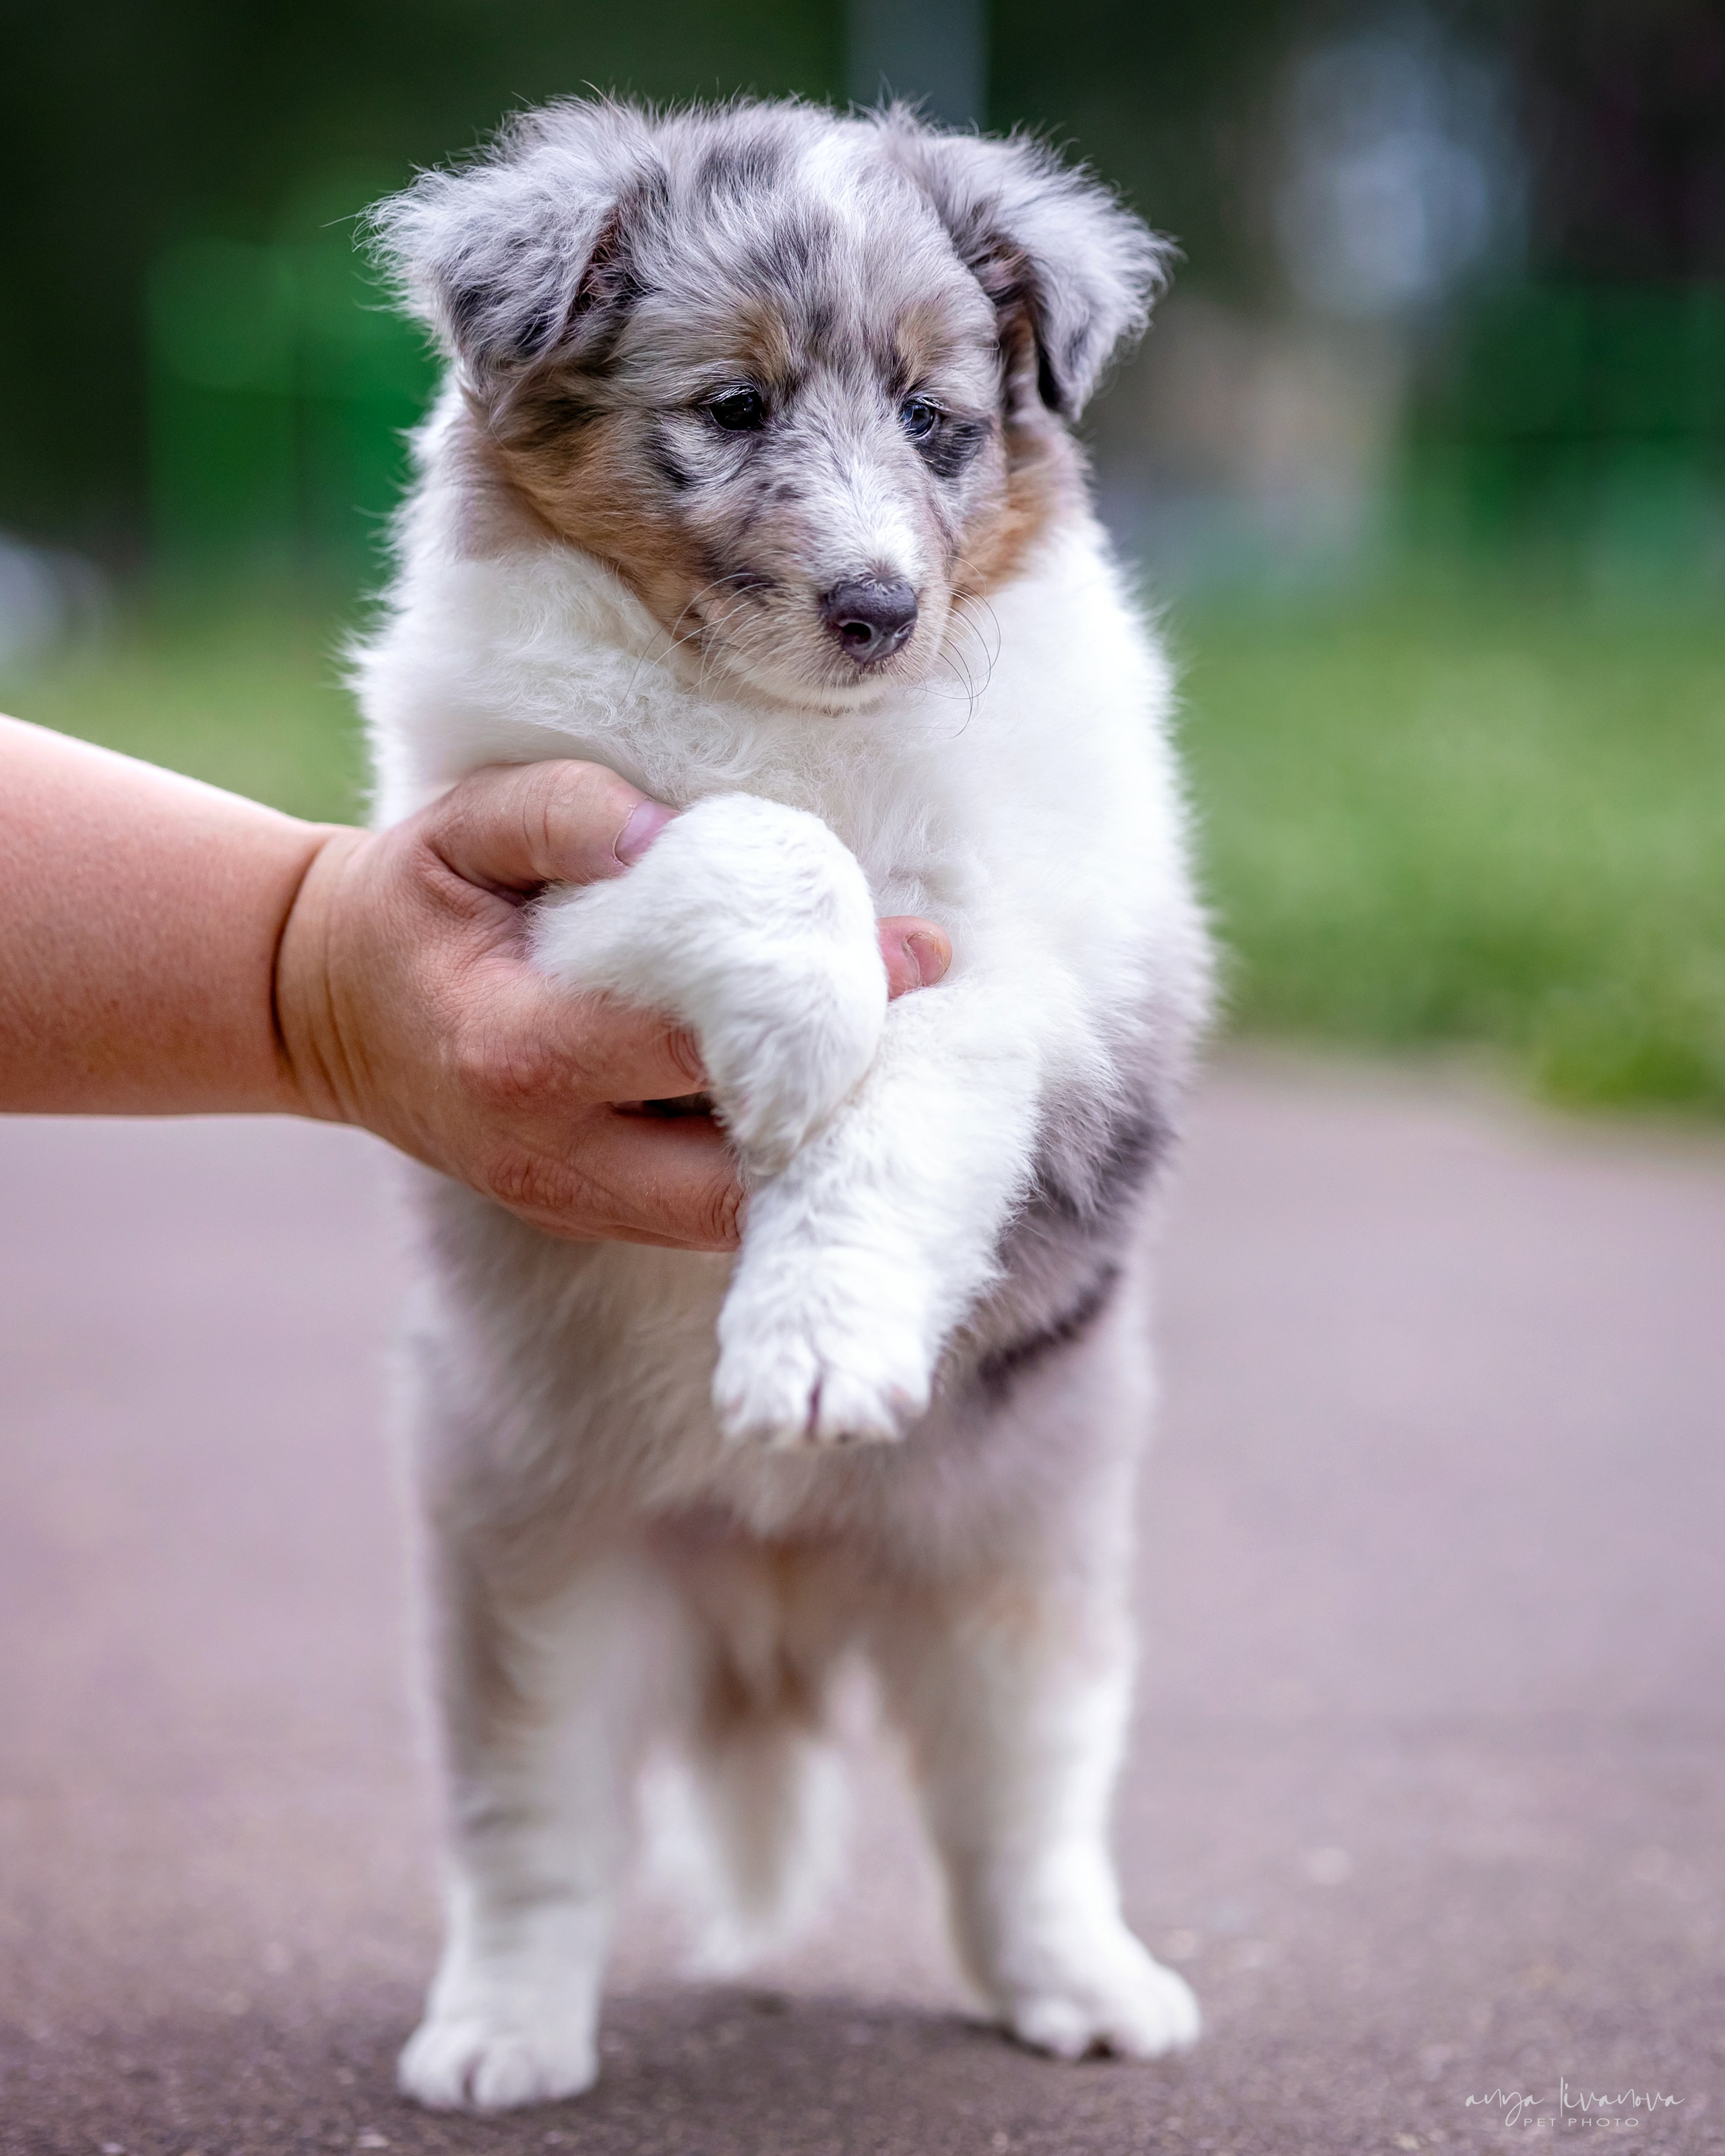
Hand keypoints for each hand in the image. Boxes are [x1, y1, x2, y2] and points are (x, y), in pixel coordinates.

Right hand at [275, 761, 949, 1249]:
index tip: (916, 953)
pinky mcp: (586, 1217)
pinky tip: (828, 1096)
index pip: (702, 1040)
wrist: (319, 1006)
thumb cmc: (406, 904)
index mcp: (520, 1047)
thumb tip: (671, 831)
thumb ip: (562, 811)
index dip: (820, 1005)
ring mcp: (570, 1201)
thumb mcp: (457, 827)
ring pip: (734, 1212)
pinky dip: (772, 1164)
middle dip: (846, 1102)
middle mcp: (554, 1152)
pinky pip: (707, 1214)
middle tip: (929, 1018)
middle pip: (740, 1163)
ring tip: (896, 1059)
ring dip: (820, 1147)